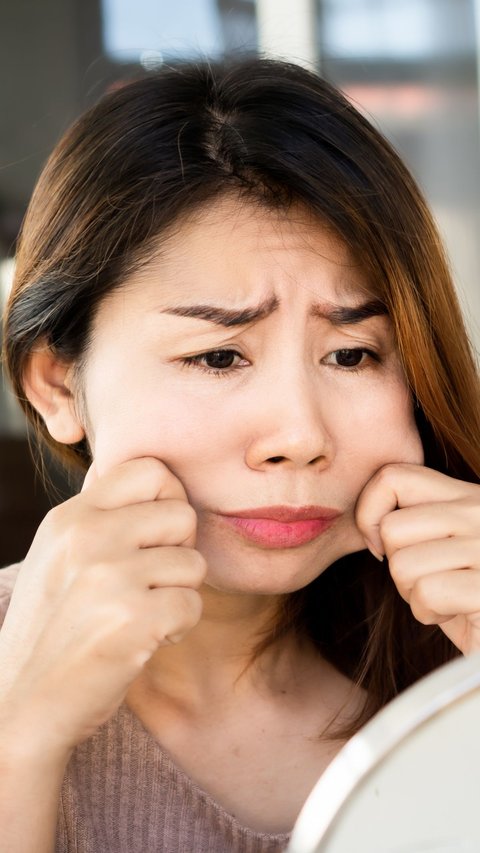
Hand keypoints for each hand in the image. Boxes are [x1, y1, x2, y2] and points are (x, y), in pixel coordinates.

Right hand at [0, 457, 205, 756]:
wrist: (22, 705)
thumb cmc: (50, 629)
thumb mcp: (56, 555)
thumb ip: (96, 514)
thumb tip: (136, 470)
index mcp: (71, 517)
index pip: (150, 469)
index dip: (167, 499)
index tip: (155, 534)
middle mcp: (88, 537)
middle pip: (181, 514)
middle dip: (177, 552)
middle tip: (151, 583)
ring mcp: (109, 577)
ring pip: (193, 563)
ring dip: (178, 594)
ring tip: (142, 614)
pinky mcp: (133, 619)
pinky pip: (193, 604)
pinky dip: (178, 627)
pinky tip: (146, 639)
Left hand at [355, 463, 479, 654]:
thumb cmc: (470, 600)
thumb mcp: (442, 548)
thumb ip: (414, 522)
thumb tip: (364, 520)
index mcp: (470, 496)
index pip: (393, 477)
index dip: (370, 513)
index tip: (381, 546)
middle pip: (392, 528)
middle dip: (397, 566)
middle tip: (429, 582)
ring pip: (403, 564)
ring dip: (414, 594)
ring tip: (446, 598)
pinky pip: (427, 593)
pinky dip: (430, 613)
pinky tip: (458, 614)